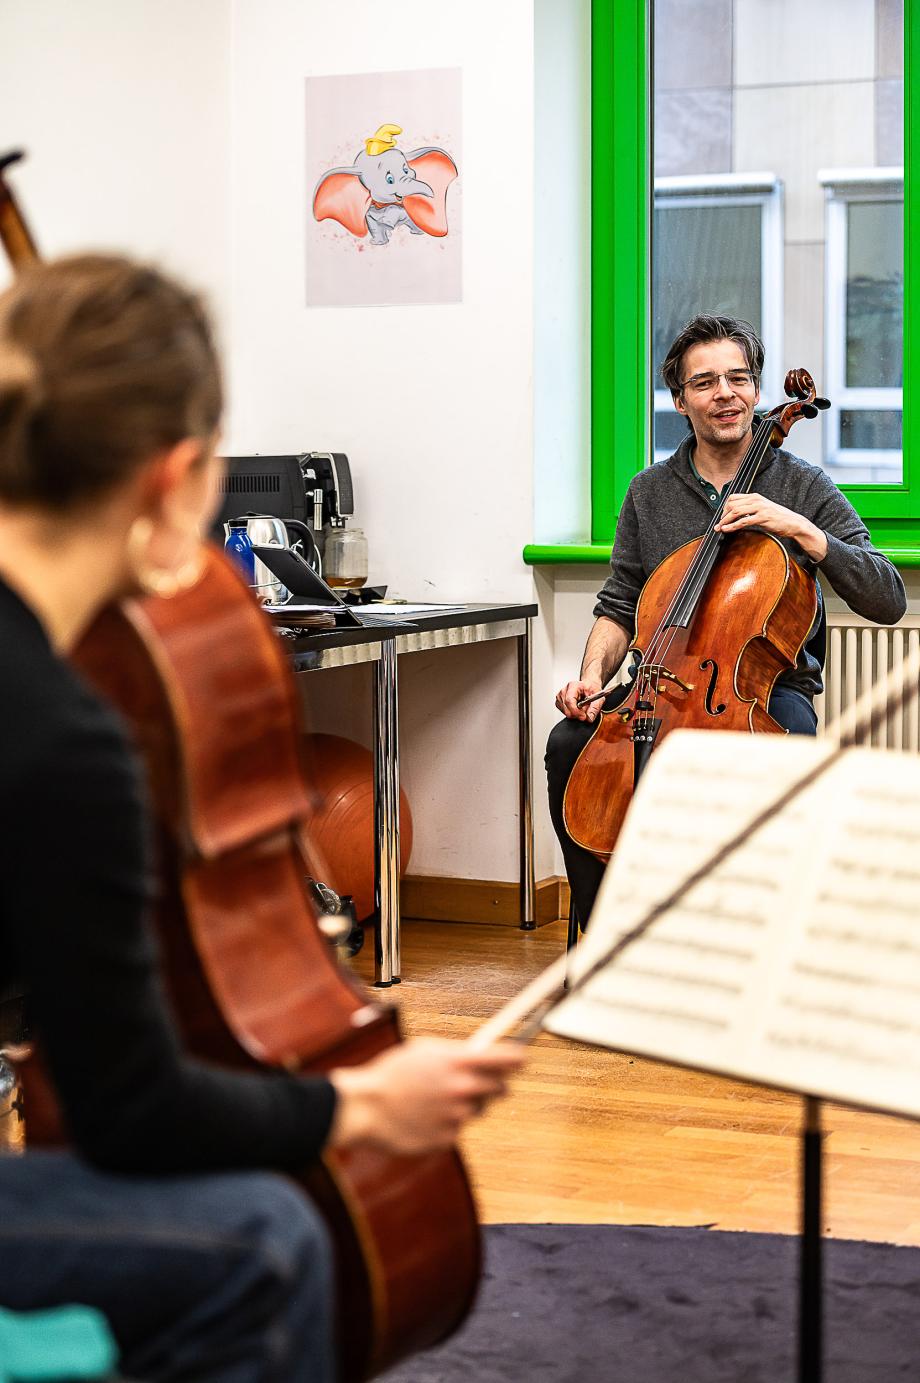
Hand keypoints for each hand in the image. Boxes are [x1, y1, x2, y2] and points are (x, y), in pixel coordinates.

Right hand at [329, 1037, 524, 1154]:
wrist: (366, 1107)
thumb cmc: (392, 1073)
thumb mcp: (425, 1049)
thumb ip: (457, 1053)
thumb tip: (481, 1054)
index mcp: (459, 1063)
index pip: (508, 1060)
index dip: (518, 1058)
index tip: (522, 1058)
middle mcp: (463, 1090)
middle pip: (500, 1088)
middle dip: (493, 1083)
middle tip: (478, 1080)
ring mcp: (457, 1117)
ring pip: (477, 1110)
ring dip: (466, 1104)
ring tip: (436, 1099)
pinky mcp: (448, 1139)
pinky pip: (458, 1129)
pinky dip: (448, 1123)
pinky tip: (425, 1116)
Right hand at [555, 678, 608, 722]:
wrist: (588, 686)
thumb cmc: (591, 689)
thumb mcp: (598, 696)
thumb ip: (595, 707)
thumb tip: (589, 718)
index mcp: (573, 686)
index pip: (569, 701)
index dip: (576, 711)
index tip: (584, 716)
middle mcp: (564, 690)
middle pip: (566, 709)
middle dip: (577, 714)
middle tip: (586, 710)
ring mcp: (560, 697)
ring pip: (566, 712)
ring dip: (575, 713)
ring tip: (582, 707)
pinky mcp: (559, 702)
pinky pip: (564, 713)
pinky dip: (572, 713)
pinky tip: (576, 708)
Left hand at [715, 493, 827, 559]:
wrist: (793, 523)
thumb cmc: (778, 518)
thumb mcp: (762, 509)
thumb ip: (750, 509)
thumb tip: (736, 514)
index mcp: (755, 497)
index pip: (733, 497)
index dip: (724, 507)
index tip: (721, 516)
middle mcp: (756, 500)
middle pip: (731, 504)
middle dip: (722, 515)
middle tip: (719, 523)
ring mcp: (760, 508)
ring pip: (735, 511)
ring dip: (725, 520)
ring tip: (720, 527)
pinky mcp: (762, 518)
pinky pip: (743, 521)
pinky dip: (732, 526)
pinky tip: (727, 530)